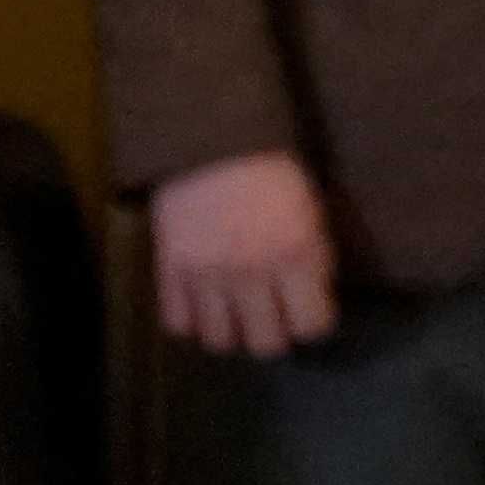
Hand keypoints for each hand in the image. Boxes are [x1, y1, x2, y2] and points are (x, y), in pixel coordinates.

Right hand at [152, 152, 339, 356]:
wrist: (213, 139)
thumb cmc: (274, 170)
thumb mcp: (311, 209)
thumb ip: (314, 256)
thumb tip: (315, 293)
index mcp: (296, 255)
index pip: (313, 325)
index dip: (314, 321)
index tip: (309, 310)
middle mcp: (252, 274)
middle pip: (266, 345)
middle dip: (274, 334)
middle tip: (272, 316)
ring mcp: (206, 277)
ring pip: (220, 342)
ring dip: (231, 331)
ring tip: (235, 313)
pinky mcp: (169, 271)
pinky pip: (177, 324)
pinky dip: (191, 321)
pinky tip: (201, 304)